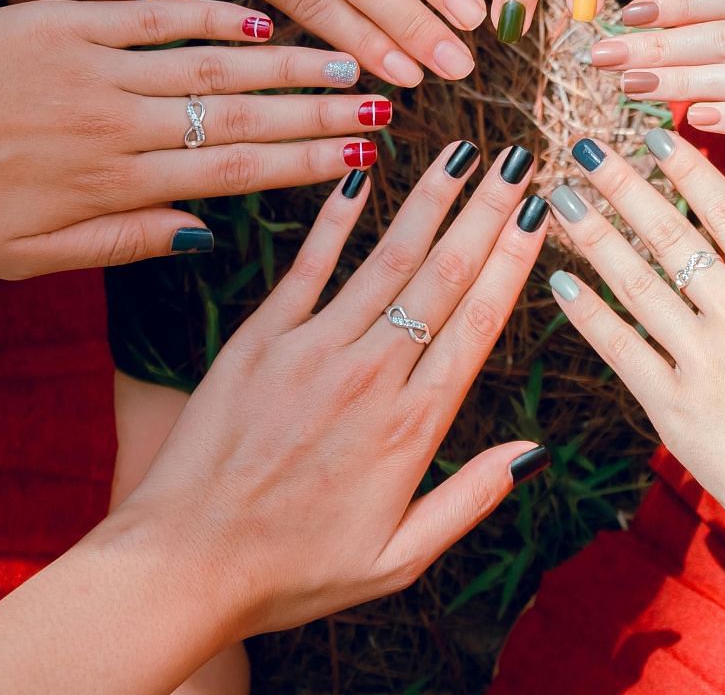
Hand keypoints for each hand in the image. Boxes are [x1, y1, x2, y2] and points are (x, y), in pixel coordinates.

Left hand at [0, 0, 387, 277]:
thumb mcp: (21, 258)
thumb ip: (118, 245)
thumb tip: (204, 238)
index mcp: (111, 184)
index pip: (232, 172)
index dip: (306, 165)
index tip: (362, 160)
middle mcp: (118, 122)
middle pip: (242, 114)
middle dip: (322, 112)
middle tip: (387, 106)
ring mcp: (96, 65)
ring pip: (212, 64)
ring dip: (289, 62)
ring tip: (351, 60)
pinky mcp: (68, 21)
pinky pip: (154, 16)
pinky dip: (210, 16)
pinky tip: (260, 18)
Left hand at [117, 144, 548, 637]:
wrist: (183, 563)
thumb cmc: (293, 572)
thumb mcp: (397, 559)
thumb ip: (469, 500)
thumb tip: (534, 452)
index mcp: (412, 428)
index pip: (478, 323)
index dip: (515, 261)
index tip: (541, 213)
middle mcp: (370, 376)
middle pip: (444, 276)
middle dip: (487, 212)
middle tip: (518, 159)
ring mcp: (313, 351)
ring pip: (386, 259)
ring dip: (430, 200)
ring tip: (464, 153)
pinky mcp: (259, 340)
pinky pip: (308, 266)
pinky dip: (338, 218)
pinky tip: (365, 175)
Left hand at [542, 132, 724, 692]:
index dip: (688, 170)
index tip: (653, 134)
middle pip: (670, 235)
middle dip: (623, 185)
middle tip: (583, 145)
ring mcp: (702, 360)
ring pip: (635, 282)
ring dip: (593, 236)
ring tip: (558, 197)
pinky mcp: (674, 408)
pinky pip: (621, 349)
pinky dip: (588, 315)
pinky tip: (560, 284)